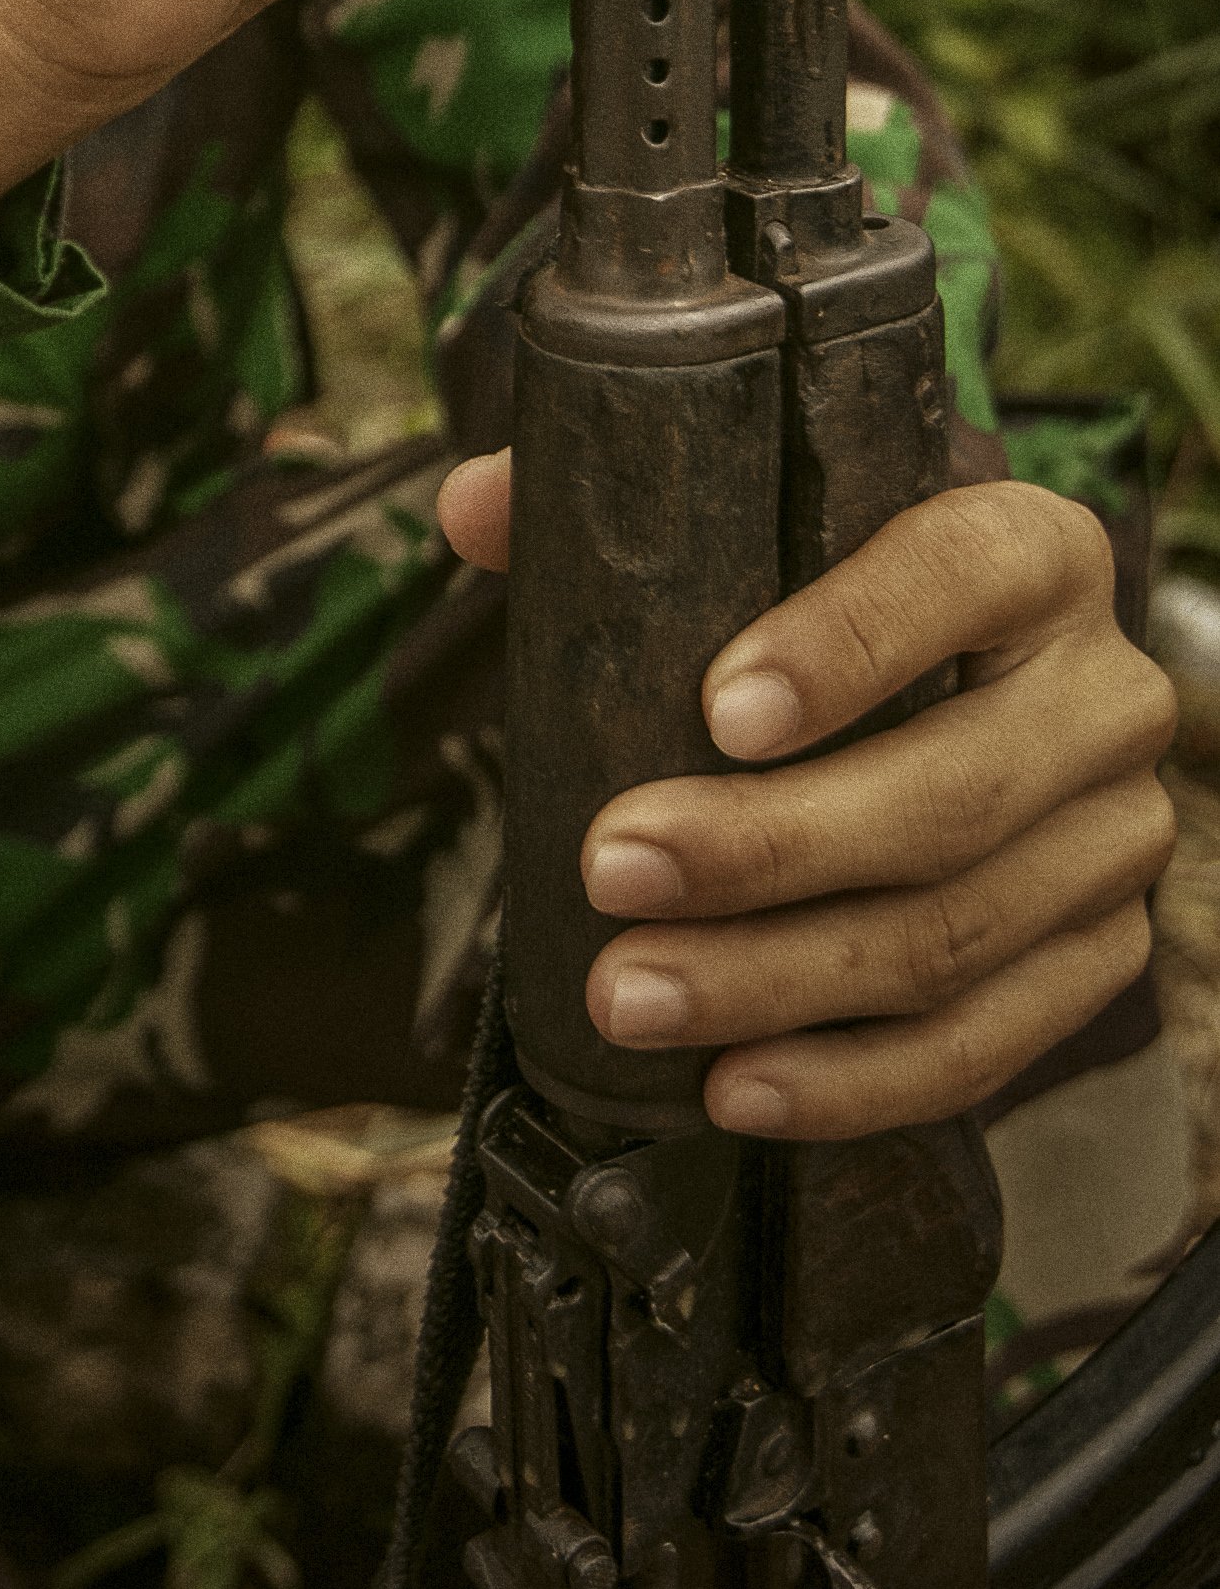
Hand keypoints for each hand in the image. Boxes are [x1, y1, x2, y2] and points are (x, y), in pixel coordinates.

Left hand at [439, 452, 1176, 1139]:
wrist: (971, 686)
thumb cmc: (836, 601)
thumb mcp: (757, 530)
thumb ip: (619, 505)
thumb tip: (475, 510)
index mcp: (1031, 550)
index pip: (956, 577)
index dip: (846, 647)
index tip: (716, 712)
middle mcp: (1102, 692)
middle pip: (954, 791)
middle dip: (768, 848)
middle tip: (613, 866)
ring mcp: (1113, 836)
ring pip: (954, 932)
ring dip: (777, 981)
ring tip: (632, 993)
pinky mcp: (1098, 955)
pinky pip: (985, 1042)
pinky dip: (853, 1079)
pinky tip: (737, 1083)